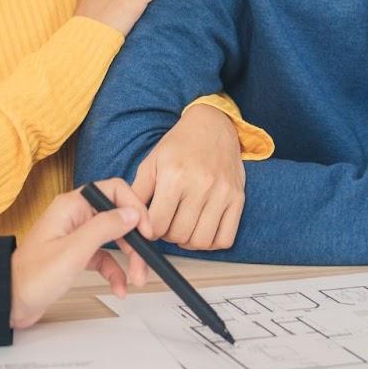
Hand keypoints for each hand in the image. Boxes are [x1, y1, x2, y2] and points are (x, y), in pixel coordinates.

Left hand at [9, 178, 152, 327]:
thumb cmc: (32, 277)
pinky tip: (119, 287)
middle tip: (144, 263)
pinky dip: (115, 272)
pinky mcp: (76, 254)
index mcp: (72, 206)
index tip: (147, 231)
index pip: (114, 191)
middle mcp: (75, 216)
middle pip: (118, 218)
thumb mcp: (74, 251)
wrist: (11, 301)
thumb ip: (104, 228)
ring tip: (135, 279)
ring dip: (129, 260)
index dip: (135, 208)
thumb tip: (132, 213)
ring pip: (114, 240)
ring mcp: (76, 235)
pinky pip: (105, 258)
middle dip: (135, 242)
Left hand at [132, 104, 245, 249]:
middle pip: (179, 235)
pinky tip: (202, 229)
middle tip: (167, 224)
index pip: (158, 224)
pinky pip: (225, 239)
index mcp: (174, 175)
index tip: (151, 225)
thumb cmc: (180, 144)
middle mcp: (200, 185)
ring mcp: (222, 193)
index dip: (150, 231)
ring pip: (202, 241)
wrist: (213, 125)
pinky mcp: (238, 198)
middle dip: (168, 235)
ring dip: (189, 241)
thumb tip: (129, 218)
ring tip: (184, 227)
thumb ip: (138, 192)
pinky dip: (212, 242)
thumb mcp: (152, 162)